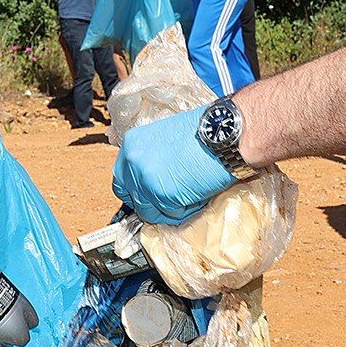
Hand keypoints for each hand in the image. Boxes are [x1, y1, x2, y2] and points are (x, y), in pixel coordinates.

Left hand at [112, 104, 236, 223]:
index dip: (136, 191)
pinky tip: (198, 195)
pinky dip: (185, 210)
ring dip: (169, 209)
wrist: (224, 133)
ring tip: (189, 196)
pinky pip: (171, 214)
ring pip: (150, 211)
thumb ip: (152, 157)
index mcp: (131, 144)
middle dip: (151, 204)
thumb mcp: (166, 137)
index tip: (149, 196)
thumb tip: (153, 178)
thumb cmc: (204, 132)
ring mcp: (145, 180)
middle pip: (133, 198)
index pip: (121, 178)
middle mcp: (132, 161)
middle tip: (169, 202)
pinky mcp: (162, 195)